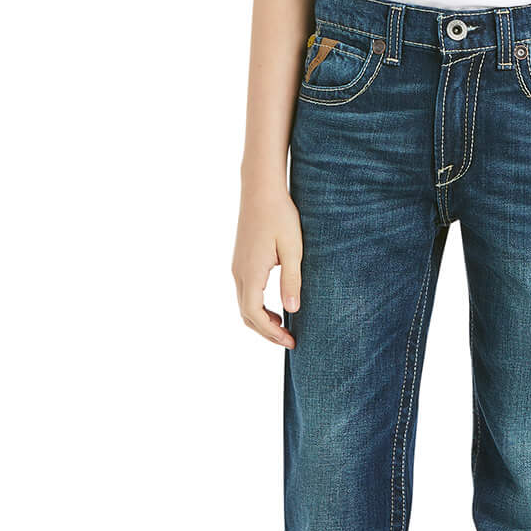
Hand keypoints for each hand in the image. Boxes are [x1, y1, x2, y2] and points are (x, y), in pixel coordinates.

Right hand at [233, 180, 302, 347]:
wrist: (260, 190)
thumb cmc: (280, 216)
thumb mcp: (293, 249)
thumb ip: (291, 280)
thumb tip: (293, 311)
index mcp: (251, 272)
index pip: (254, 314)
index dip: (272, 332)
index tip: (291, 341)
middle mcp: (239, 273)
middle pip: (246, 315)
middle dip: (266, 332)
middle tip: (290, 341)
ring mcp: (237, 267)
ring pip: (244, 305)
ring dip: (261, 321)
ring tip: (284, 327)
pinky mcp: (241, 261)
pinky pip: (245, 293)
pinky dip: (258, 307)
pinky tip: (275, 307)